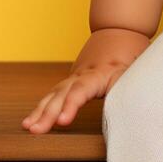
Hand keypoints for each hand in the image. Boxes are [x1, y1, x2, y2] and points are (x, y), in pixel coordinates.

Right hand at [21, 28, 149, 133]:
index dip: (71, 105)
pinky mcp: (71, 82)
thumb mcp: (134, 69)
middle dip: (48, 113)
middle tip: (36, 130)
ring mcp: (74, 77)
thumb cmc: (129, 53)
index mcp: (99, 72)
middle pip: (63, 93)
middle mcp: (82, 74)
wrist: (120, 31)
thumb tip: (126, 105)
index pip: (82, 89)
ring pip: (55, 93)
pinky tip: (30, 121)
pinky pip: (54, 95)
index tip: (62, 121)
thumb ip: (127, 86)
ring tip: (28, 127)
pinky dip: (41, 108)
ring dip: (40, 111)